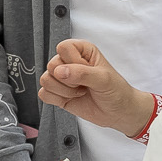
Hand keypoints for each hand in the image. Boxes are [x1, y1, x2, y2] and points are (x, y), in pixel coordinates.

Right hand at [40, 39, 154, 136]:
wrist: (118, 112)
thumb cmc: (116, 91)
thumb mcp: (103, 79)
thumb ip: (82, 73)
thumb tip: (59, 72)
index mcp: (81, 50)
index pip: (63, 48)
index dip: (73, 62)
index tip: (87, 71)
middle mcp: (69, 61)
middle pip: (51, 65)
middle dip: (68, 80)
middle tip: (84, 85)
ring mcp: (61, 78)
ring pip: (45, 80)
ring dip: (63, 91)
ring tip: (80, 92)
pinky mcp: (57, 93)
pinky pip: (43, 94)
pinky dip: (56, 99)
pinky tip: (71, 99)